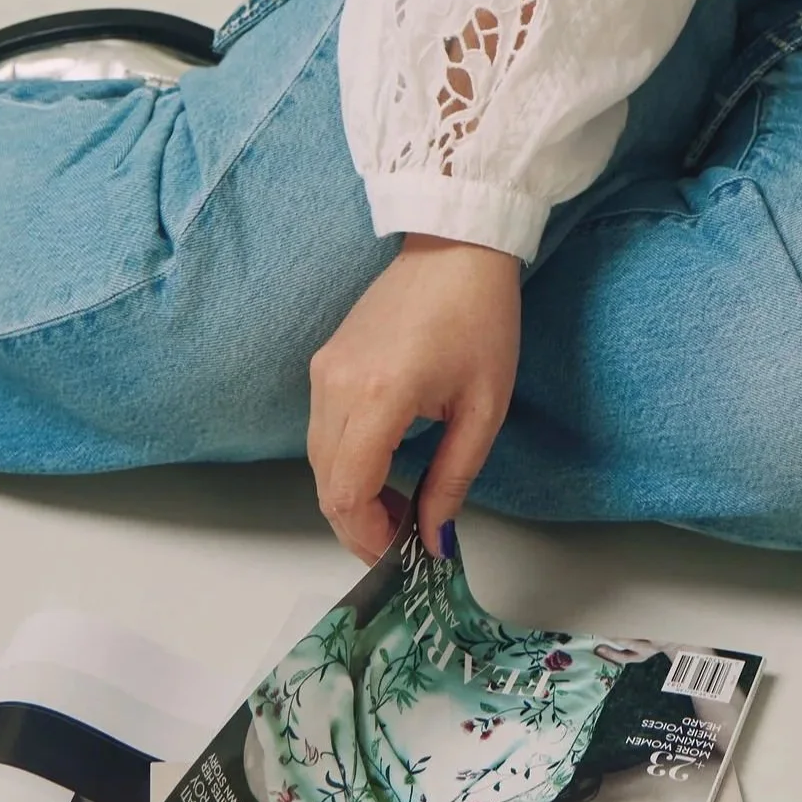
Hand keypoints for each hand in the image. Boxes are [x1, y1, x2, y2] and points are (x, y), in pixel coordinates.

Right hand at [307, 234, 521, 560]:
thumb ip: (453, 479)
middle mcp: (336, 385)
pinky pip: (321, 430)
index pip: (348, 493)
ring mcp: (323, 370)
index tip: (402, 553)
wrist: (456, 248)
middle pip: (326, 484)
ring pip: (318, 460)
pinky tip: (381, 470)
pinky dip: (343, 463)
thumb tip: (433, 537)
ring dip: (349, 496)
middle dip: (358, 525)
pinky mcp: (324, 362)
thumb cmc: (480, 319)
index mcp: (378, 396)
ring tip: (398, 509)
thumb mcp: (483, 409)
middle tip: (403, 541)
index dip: (368, 536)